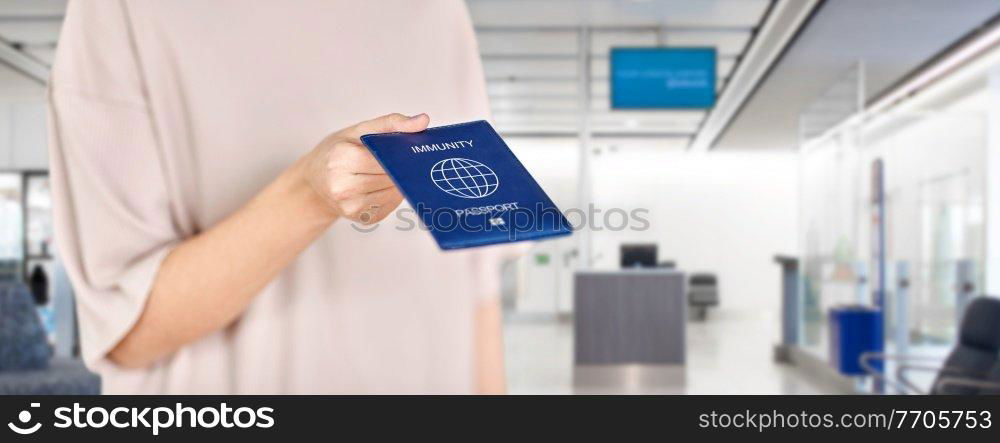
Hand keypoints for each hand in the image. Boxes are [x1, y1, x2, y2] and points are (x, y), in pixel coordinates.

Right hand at [303, 113, 428, 223]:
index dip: (399, 154)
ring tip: (390, 171)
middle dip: (400, 168)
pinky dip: (392, 194)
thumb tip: (423, 121)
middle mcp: (342, 186)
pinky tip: (383, 185)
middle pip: (389, 177)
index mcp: (340, 159)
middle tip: (404, 159)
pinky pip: (390, 205)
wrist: (314, 181)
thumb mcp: (359, 130)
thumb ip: (392, 123)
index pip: (383, 158)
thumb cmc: (338, 151)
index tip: (407, 148)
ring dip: (398, 182)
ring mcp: (351, 206)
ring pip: (393, 192)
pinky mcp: (362, 218)